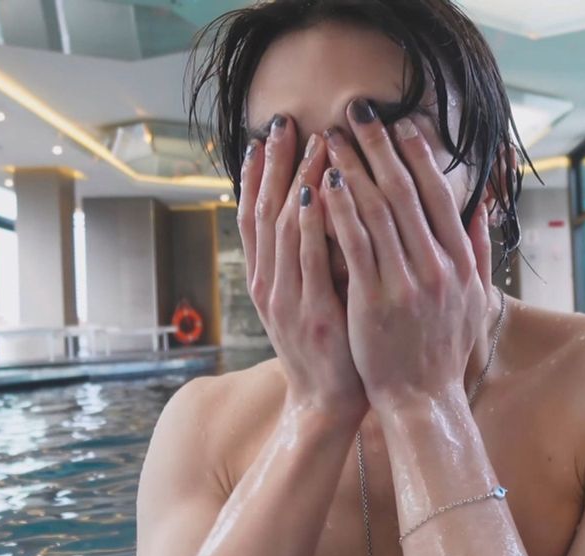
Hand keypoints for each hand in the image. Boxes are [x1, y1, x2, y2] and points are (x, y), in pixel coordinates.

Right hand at [238, 113, 368, 420]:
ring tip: (312, 142)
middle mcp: (268, 284)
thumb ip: (314, 257)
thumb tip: (330, 208)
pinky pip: (307, 261)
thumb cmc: (330, 347)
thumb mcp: (311, 297)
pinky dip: (311, 224)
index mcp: (267, 279)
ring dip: (297, 182)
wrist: (326, 404)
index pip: (254, 215)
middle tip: (285, 122)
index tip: (268, 136)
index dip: (259, 175)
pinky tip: (318, 193)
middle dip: (275, 165)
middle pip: (263, 212)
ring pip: (284, 228)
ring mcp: (287, 300)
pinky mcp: (311, 315)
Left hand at [319, 99, 492, 408]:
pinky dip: (339, 210)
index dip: (418, 156)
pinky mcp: (375, 300)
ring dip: (353, 168)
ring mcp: (407, 283)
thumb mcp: (473, 299)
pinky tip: (323, 184)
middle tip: (358, 113)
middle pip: (406, 193)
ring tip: (332, 139)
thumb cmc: (443, 349)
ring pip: (377, 211)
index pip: (440, 195)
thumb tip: (481, 205)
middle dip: (380, 147)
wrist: (422, 399)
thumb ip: (477, 250)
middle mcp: (438, 266)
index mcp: (460, 263)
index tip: (400, 125)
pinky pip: (354, 244)